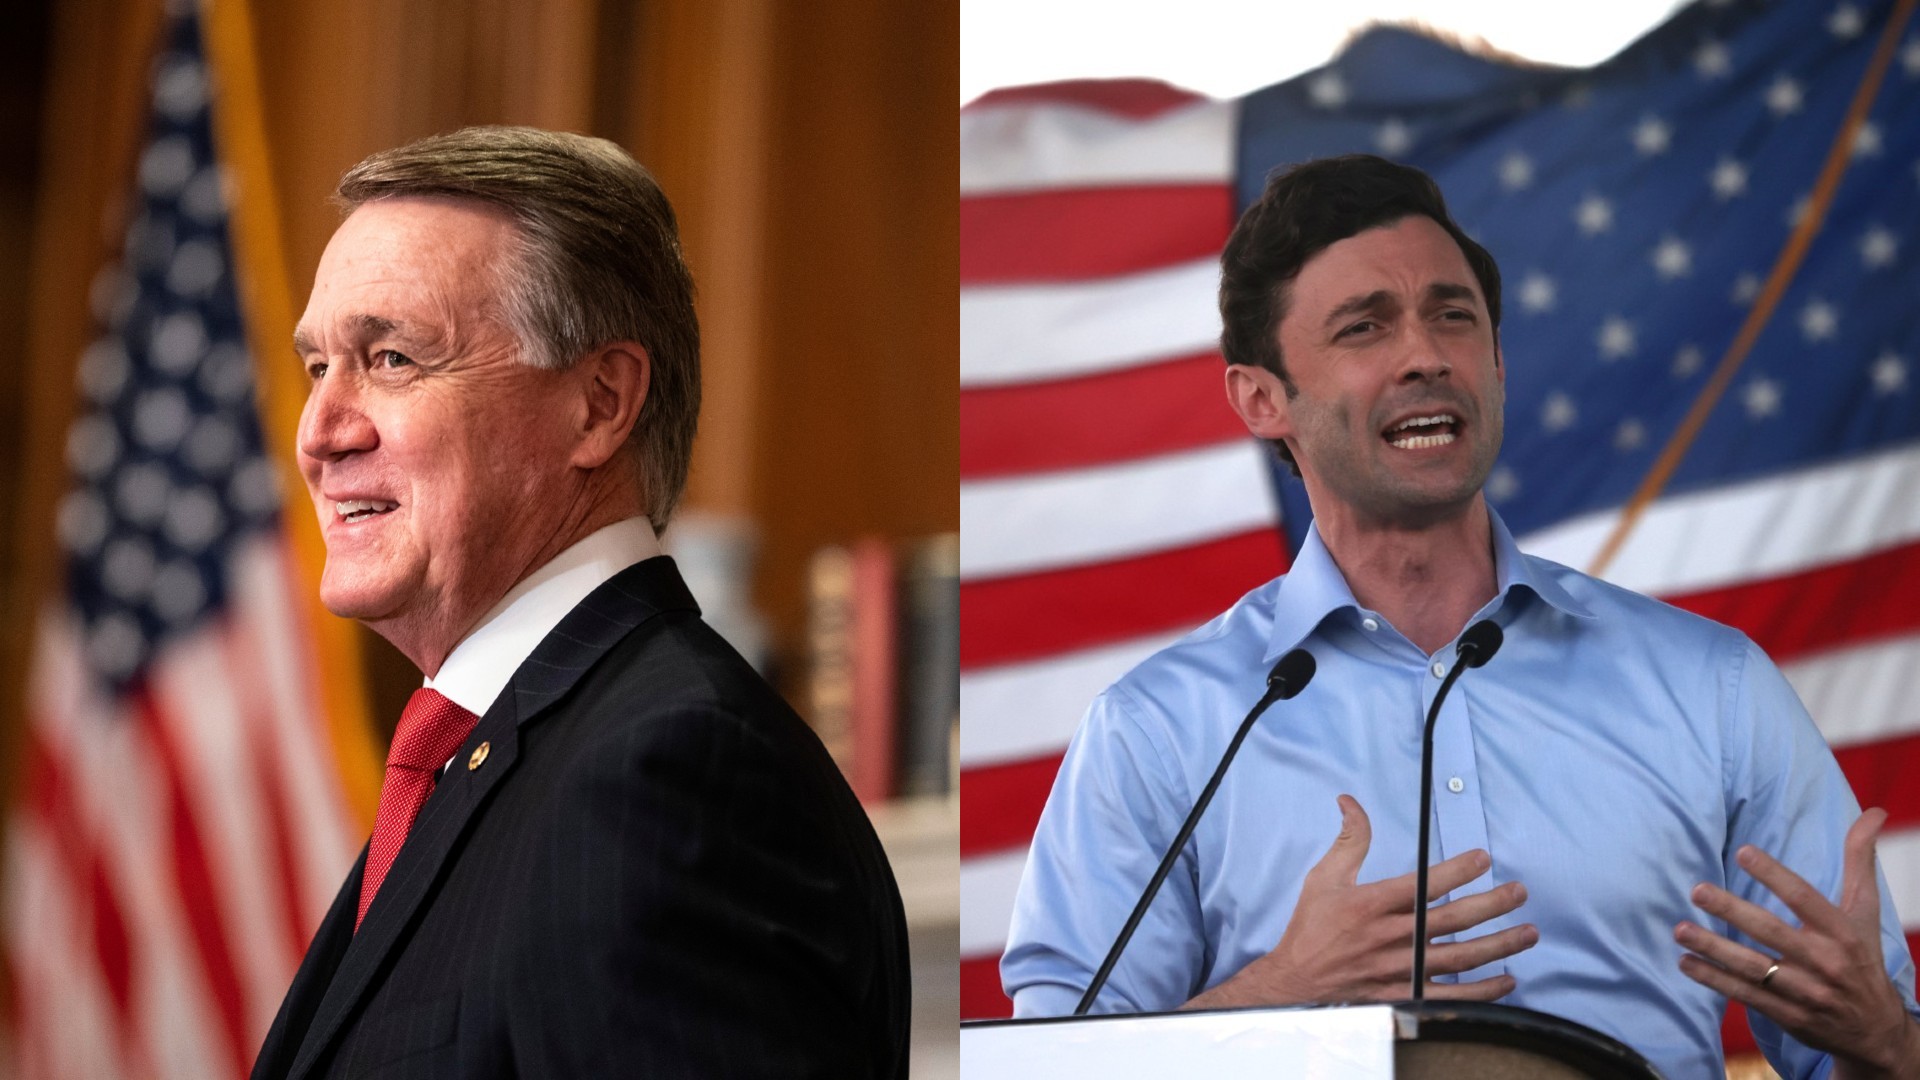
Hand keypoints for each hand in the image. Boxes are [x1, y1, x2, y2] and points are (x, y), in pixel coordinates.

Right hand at [1185, 794, 1536, 1009]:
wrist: (1296, 982)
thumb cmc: (1311, 928)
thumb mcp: (1324, 878)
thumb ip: (1348, 840)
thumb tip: (1350, 801)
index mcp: (1373, 904)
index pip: (1425, 882)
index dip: (1458, 870)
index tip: (1483, 858)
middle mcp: (1392, 936)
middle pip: (1452, 919)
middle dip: (1492, 904)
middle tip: (1519, 892)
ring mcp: (1402, 969)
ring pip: (1460, 957)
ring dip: (1498, 945)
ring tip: (1528, 933)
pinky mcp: (1406, 995)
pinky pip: (1452, 995)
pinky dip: (1483, 991)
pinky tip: (1507, 979)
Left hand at [1676, 809, 1919, 1078]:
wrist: (1875, 1029)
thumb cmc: (1862, 957)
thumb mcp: (1866, 911)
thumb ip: (1860, 861)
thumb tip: (1874, 811)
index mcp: (1841, 931)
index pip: (1804, 897)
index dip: (1775, 875)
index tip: (1743, 851)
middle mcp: (1823, 961)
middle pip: (1772, 932)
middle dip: (1732, 910)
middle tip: (1696, 890)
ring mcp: (1805, 991)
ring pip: (1753, 967)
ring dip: (1713, 948)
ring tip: (1679, 929)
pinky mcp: (1788, 1015)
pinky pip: (1745, 995)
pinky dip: (1714, 980)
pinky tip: (1685, 963)